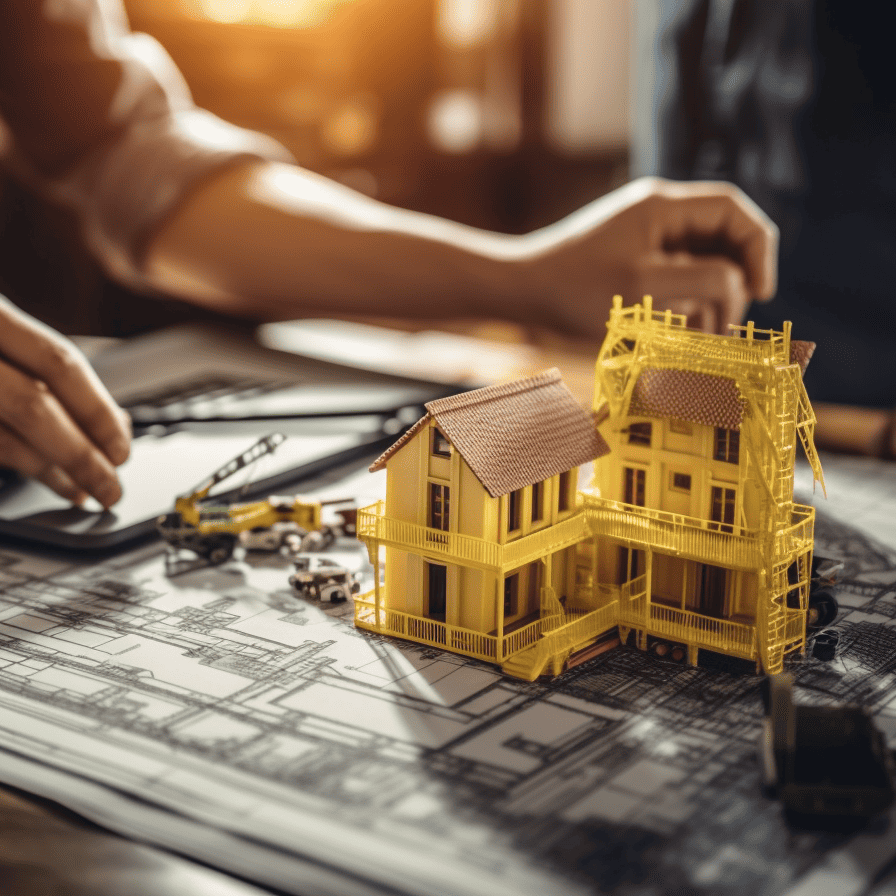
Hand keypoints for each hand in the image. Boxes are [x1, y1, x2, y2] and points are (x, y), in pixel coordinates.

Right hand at [0, 297, 129, 506]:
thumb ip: (45, 367)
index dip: (99, 411)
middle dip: (81, 454)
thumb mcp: (3, 331)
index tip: (123, 447)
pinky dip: (17, 466)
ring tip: (82, 490)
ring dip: (50, 471)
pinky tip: (42, 478)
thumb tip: (112, 421)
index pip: (59, 363)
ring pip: (3, 437)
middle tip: (111, 486)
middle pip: (32, 406)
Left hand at [518, 177, 777, 337]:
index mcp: (663, 207)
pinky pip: (676, 280)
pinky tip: (676, 335)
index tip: (761, 292)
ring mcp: (645, 239)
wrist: (519, 292)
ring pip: (701, 265)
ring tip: (700, 340)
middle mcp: (658, 216)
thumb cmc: (573, 290)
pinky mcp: (633, 263)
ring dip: (710, 301)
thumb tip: (738, 283)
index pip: (734, 212)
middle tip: (727, 328)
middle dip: (732, 283)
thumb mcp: (643, 288)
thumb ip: (701, 281)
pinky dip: (685, 306)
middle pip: (722, 240)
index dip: (758, 249)